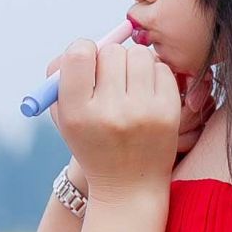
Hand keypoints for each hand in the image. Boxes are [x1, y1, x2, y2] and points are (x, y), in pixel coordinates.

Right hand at [47, 38, 179, 202]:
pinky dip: (153, 74)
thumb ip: (62, 78)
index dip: (83, 50)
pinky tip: (146, 94)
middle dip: (110, 58)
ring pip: (140, 55)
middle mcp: (109, 113)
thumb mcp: (66, 119)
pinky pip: (162, 69)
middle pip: (112, 52)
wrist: (128, 187)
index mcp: (78, 113)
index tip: (88, 60)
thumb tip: (83, 45)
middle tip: (110, 75)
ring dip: (133, 63)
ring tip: (129, 83)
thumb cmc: (93, 143)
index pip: (79, 55)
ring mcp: (142, 113)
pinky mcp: (168, 113)